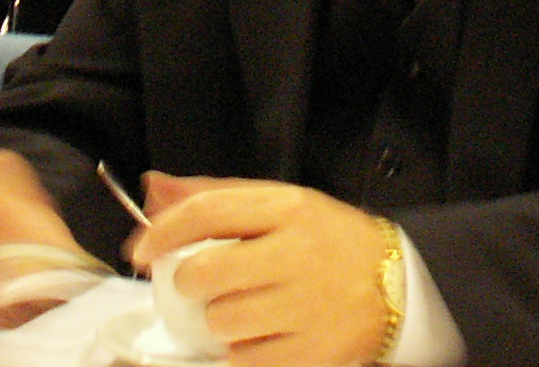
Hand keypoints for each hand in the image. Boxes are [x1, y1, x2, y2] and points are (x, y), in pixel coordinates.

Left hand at [131, 175, 389, 366]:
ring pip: (222, 320)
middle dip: (189, 281)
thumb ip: (215, 196)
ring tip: (243, 309)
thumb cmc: (327, 240)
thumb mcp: (280, 204)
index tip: (140, 250)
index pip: (207, 212)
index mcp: (288, 208)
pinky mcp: (313, 353)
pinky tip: (261, 336)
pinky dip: (242, 353)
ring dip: (219, 319)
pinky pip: (245, 360)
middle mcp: (297, 254)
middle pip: (207, 272)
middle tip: (202, 284)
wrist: (399, 285)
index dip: (162, 231)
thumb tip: (153, 189)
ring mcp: (307, 307)